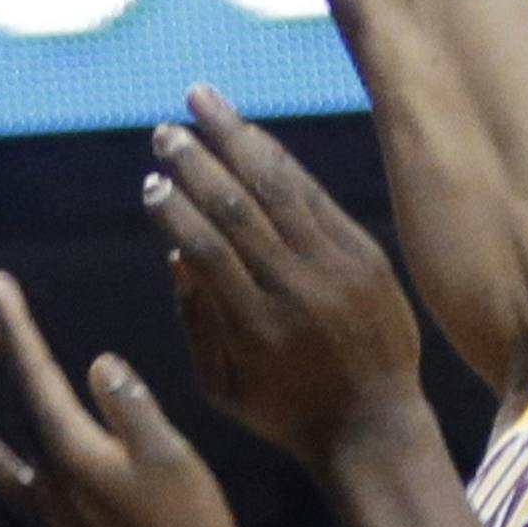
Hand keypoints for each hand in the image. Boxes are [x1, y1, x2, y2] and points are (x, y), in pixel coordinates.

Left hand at [0, 271, 235, 526]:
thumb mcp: (172, 460)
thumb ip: (132, 409)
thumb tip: (99, 365)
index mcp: (77, 446)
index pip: (39, 372)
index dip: (18, 326)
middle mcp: (53, 472)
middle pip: (20, 397)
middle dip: (7, 350)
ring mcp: (53, 503)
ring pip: (18, 430)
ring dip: (4, 388)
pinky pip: (16, 481)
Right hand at [142, 87, 420, 470]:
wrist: (376, 424)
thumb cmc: (287, 411)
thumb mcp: (224, 386)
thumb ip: (196, 322)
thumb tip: (176, 253)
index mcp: (254, 327)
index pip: (207, 250)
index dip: (175, 210)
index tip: (151, 181)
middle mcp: (295, 291)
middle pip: (238, 210)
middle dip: (197, 163)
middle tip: (165, 131)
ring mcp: (336, 269)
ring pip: (278, 189)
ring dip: (236, 140)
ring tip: (202, 102)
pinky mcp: (365, 256)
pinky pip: (316, 197)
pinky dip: (281, 162)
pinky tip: (253, 135)